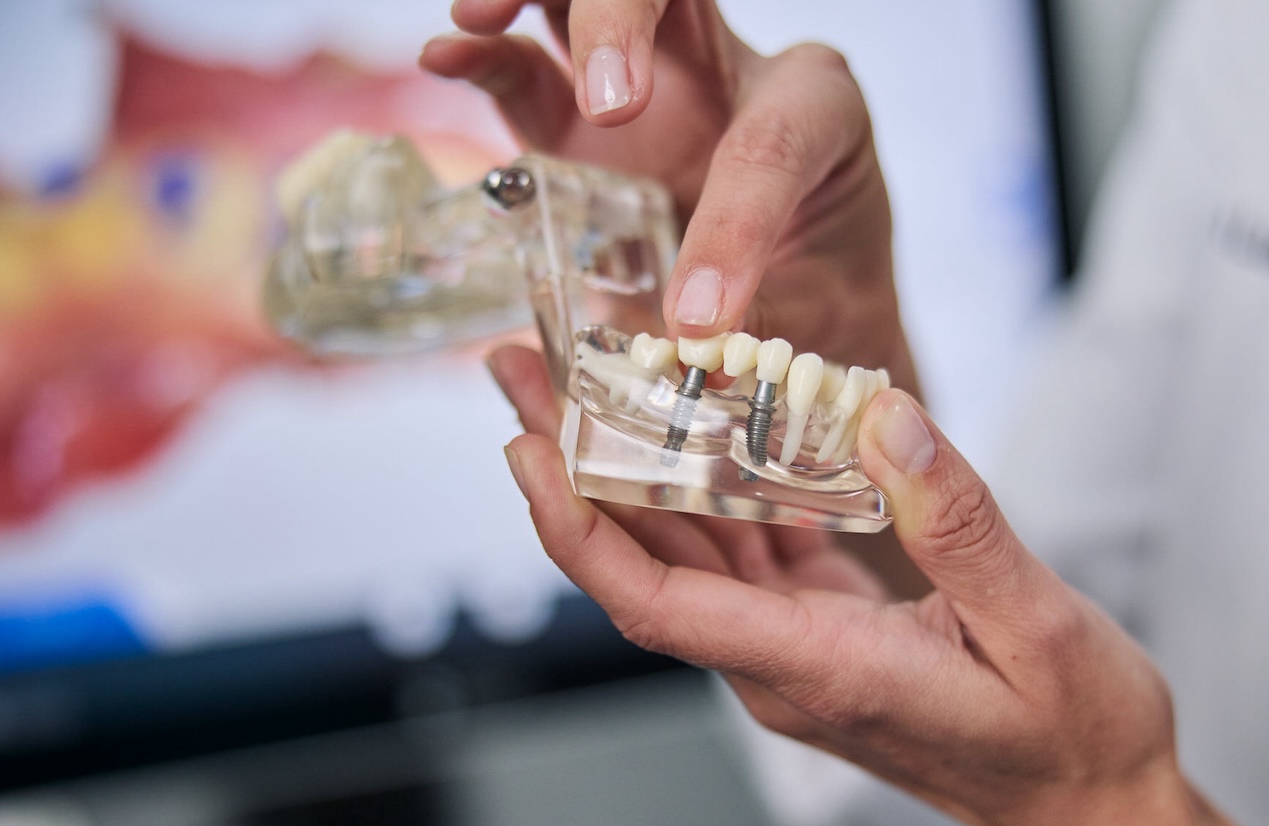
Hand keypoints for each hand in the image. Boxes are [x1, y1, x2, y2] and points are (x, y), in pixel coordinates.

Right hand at [422, 0, 916, 391]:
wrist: (804, 303)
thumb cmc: (822, 296)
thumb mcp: (818, 318)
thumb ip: (758, 326)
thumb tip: (682, 350)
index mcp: (816, 111)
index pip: (772, 142)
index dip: (733, 229)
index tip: (698, 318)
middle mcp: (731, 70)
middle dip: (622, 20)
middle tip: (609, 108)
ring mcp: (648, 83)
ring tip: (477, 17)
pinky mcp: (578, 117)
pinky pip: (525, 66)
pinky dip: (484, 55)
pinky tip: (446, 55)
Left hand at [487, 339, 1268, 825]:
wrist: (1092, 809)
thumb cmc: (1074, 736)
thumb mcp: (1037, 623)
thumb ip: (957, 522)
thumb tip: (883, 416)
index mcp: (816, 668)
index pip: (655, 604)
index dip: (578, 531)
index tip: (528, 452)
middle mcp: (781, 666)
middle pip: (645, 566)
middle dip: (576, 470)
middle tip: (528, 374)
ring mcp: (795, 653)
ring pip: (688, 558)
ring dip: (633, 474)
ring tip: (591, 384)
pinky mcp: (822, 636)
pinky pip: (747, 560)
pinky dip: (720, 493)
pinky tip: (715, 428)